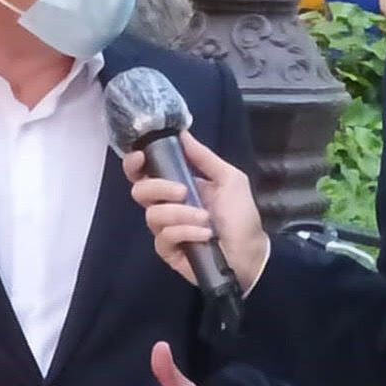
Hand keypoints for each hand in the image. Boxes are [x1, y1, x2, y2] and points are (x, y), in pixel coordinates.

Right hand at [124, 131, 268, 289]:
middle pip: (140, 191)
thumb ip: (204, 158)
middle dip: (159, 188)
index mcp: (177, 185)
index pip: (144, 172)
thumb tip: (182, 133)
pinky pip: (164, 238)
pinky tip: (204, 234)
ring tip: (206, 219)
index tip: (141, 157)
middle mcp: (167, 206)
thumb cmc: (240, 215)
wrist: (251, 252)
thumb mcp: (229, 179)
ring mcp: (166, 229)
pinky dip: (185, 232)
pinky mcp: (169, 252)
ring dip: (180, 214)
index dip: (135, 164)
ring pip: (152, 216)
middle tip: (183, 191)